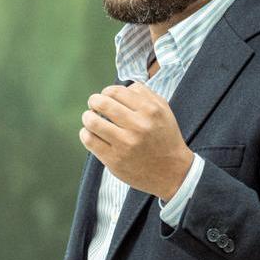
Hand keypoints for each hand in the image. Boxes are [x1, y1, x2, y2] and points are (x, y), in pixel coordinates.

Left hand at [79, 82, 193, 200]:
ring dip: (87, 117)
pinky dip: (86, 133)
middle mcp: (138, 126)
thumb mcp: (164, 111)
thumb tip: (122, 87)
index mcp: (150, 110)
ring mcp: (125, 144)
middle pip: (102, 103)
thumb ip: (144, 94)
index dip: (106, 92)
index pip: (116, 91)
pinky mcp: (115, 160)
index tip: (106, 97)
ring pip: (92, 121)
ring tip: (90, 119)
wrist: (173, 172)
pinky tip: (91, 134)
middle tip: (94, 105)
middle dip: (94, 101)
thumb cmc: (165, 138)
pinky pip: (90, 140)